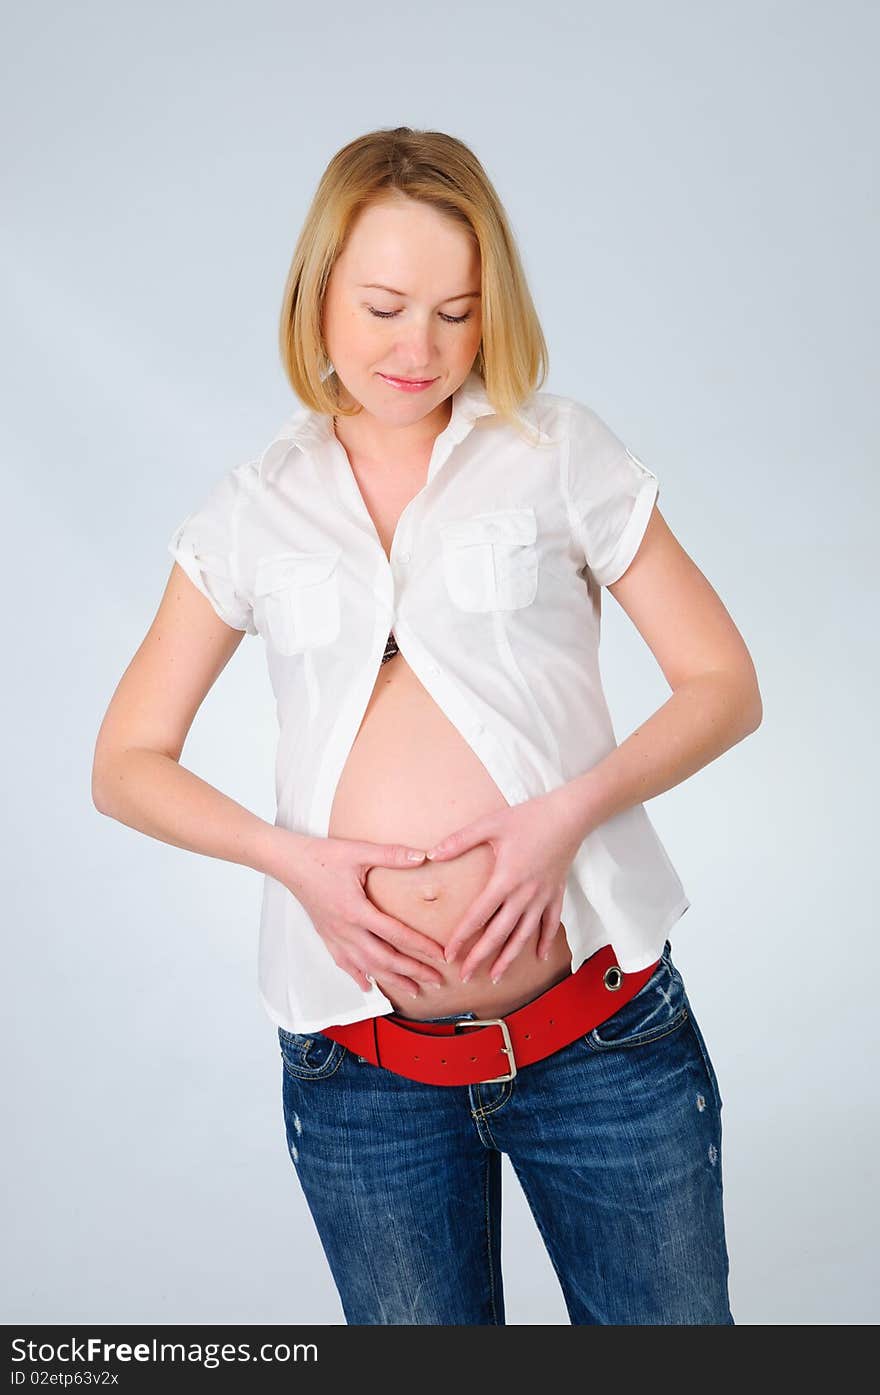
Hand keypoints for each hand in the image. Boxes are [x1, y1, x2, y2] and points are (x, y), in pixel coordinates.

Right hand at [277, 833, 448, 999]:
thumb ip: (392, 855)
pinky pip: (344, 963)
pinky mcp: (326, 936)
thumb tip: (423, 857)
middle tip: (436, 982)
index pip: (396, 934)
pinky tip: (369, 986)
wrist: (288, 862)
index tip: (441, 956)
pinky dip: (358, 976)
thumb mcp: (359, 851)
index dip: (421, 947)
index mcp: (356, 910)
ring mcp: (334, 936)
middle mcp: (346, 930)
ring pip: (366, 967)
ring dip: (392, 980)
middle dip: (413, 972)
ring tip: (413, 991)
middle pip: (385, 959)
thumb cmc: (322, 855)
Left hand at [423, 789, 586, 982]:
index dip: (462, 937)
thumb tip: (432, 853)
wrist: (569, 815)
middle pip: (499, 933)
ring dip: (510, 958)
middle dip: (481, 957)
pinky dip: (545, 941)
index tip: (449, 955)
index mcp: (505, 879)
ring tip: (496, 976)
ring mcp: (542, 897)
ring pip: (524, 935)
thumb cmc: (529, 817)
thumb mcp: (490, 824)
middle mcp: (524, 894)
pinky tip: (539, 957)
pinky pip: (551, 923)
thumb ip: (460, 840)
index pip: (478, 916)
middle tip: (466, 976)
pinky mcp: (556, 893)